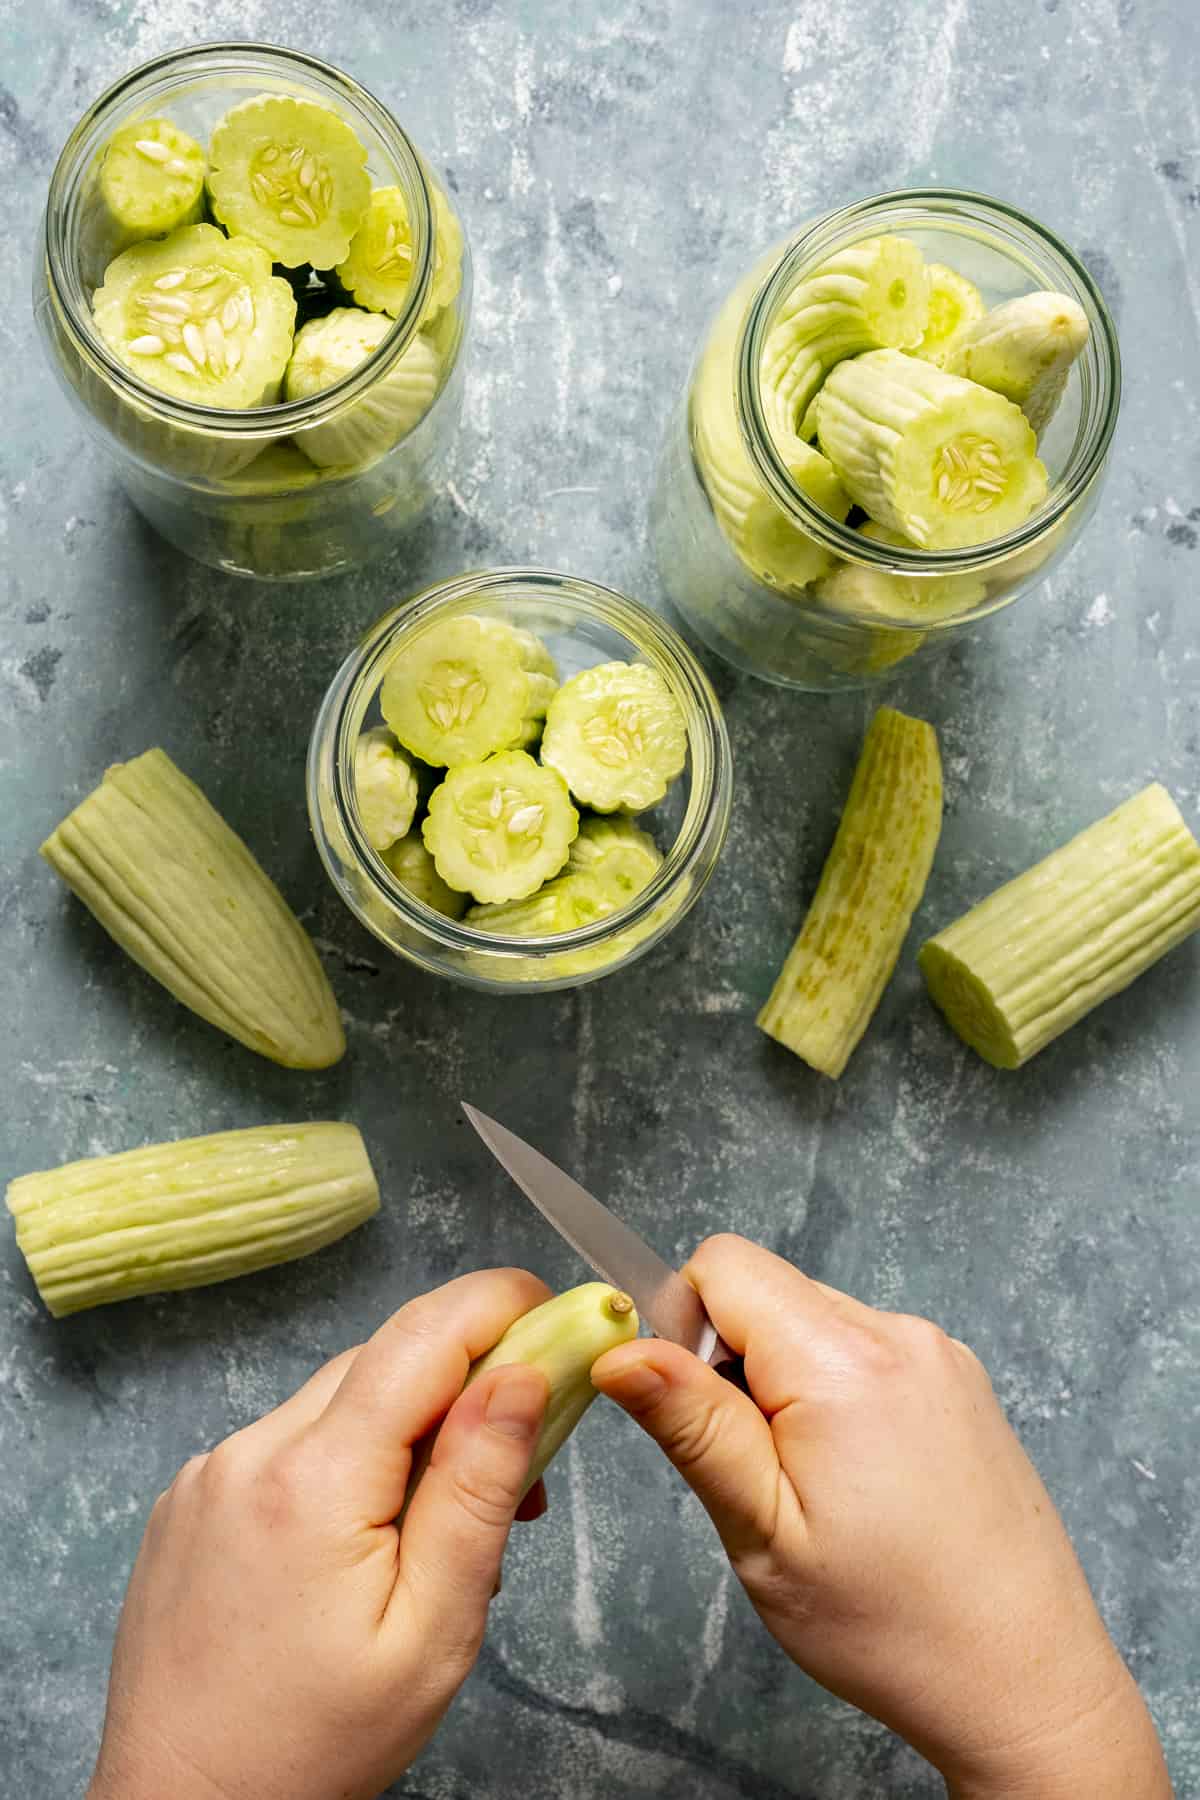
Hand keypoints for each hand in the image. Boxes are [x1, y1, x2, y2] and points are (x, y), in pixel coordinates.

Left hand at [89, 1269, 550, 1799]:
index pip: (422, 1335)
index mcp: (314, 1479)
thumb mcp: (432, 1633)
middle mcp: (250, 1451)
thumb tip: (521, 1375)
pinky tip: (367, 1543)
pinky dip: (346, 1462)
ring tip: (445, 1528)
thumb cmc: (316, 1745)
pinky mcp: (191, 1499)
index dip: (498, 1304)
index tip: (558, 1311)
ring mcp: (210, 1471)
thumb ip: (478, 1493)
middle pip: (383, 1364)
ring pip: (337, 1403)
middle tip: (527, 1458)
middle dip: (465, 1382)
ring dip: (405, 1429)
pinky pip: (290, 1444)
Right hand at [592, 1236, 1170, 1799]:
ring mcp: (941, 1354)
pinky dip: (841, 1396)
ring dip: (790, 1383)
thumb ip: (693, 1425)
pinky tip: (865, 1485)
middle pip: (771, 1292)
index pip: (724, 1265)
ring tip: (820, 1490)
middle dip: (738, 1364)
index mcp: (842, 1359)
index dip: (686, 1326)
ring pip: (816, 1323)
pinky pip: (868, 1351)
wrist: (1027, 1680)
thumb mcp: (763, 1533)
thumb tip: (619, 1349)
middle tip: (761, 1474)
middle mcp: (899, 1332)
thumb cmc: (889, 1624)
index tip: (700, 1415)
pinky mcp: (963, 1382)